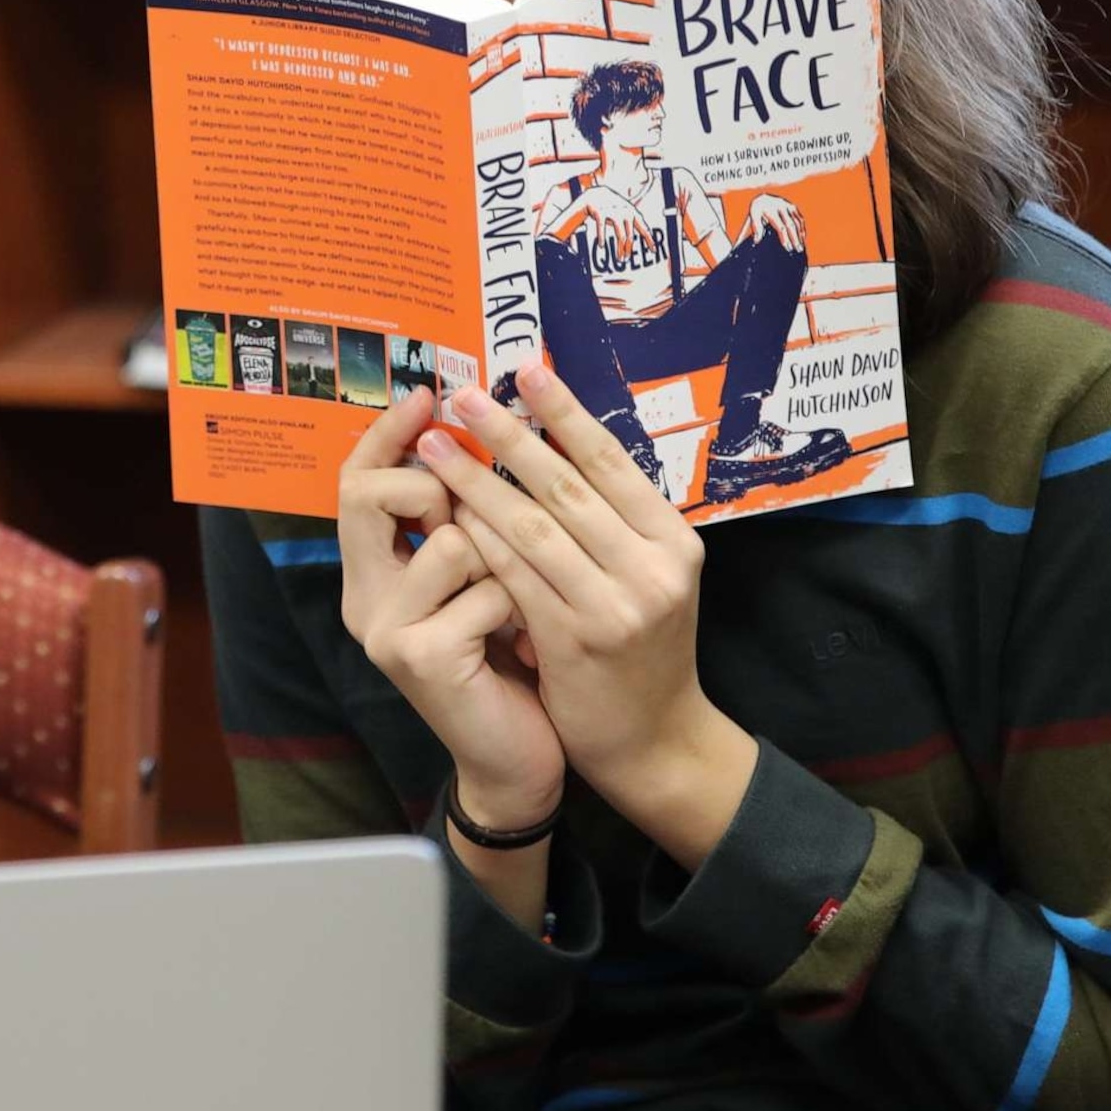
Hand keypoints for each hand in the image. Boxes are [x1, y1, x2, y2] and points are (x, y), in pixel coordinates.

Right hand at [337, 387, 564, 828]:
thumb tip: (480, 430)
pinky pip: (489, 589)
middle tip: (475, 508)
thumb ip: (465, 521)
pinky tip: (526, 650)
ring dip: (506, 564)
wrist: (518, 762)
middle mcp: (364, 598)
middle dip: (439, 486)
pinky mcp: (421, 658)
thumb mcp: (481, 580)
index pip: (355, 481)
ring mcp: (387, 630)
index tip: (427, 395)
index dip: (385, 433)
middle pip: (371, 494)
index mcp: (374, 573)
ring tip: (518, 606)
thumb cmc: (509, 660)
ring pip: (452, 538)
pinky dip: (522, 611)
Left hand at [435, 358, 757, 869]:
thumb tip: (558, 439)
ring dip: (477, 480)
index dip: (565, 412)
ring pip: (533, 528)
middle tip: (463, 394)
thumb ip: (615, 521)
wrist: (655, 741)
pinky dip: (479, 541)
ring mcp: (617, 607)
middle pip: (568, 486)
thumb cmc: (640, 648)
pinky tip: (447, 513)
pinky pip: (516, 578)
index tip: (525, 369)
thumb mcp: (650, 576)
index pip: (612, 461)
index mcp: (675, 541)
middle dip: (508, 434)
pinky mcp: (577, 642)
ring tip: (435, 445)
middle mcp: (654, 568)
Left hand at [744, 192, 805, 249]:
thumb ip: (756, 228)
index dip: (785, 238)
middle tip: (798, 250)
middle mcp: (781, 206)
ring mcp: (788, 205)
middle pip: (791, 225)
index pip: (780, 227)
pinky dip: (802, 228)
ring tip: (801, 247)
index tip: (788, 248)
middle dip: (795, 238)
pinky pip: (800, 218)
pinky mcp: (793, 206)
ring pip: (797, 222)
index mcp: (770, 210)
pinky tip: (803, 238)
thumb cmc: (757, 211)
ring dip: (801, 235)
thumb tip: (757, 241)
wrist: (762, 198)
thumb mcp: (753, 217)